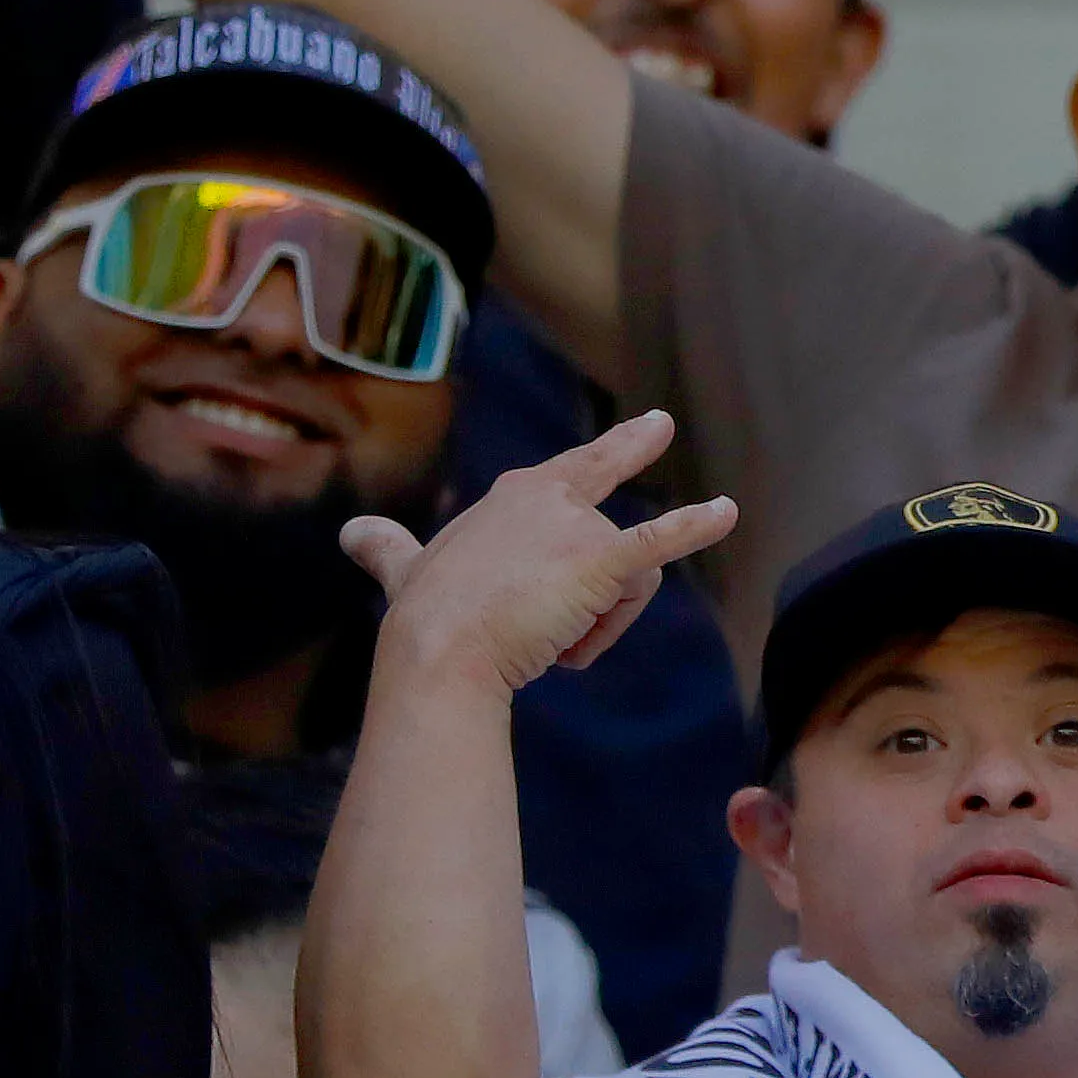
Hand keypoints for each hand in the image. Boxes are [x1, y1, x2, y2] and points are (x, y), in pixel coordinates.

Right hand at [344, 406, 735, 693]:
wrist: (439, 652)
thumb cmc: (424, 618)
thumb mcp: (405, 569)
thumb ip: (387, 548)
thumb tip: (350, 531)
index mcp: (512, 499)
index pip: (561, 481)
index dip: (582, 476)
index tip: (629, 436)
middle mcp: (548, 498)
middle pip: (601, 518)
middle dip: (628, 448)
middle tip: (658, 425)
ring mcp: (577, 526)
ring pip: (626, 584)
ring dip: (598, 629)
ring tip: (552, 648)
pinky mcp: (602, 561)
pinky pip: (659, 544)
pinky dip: (695, 527)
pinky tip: (726, 512)